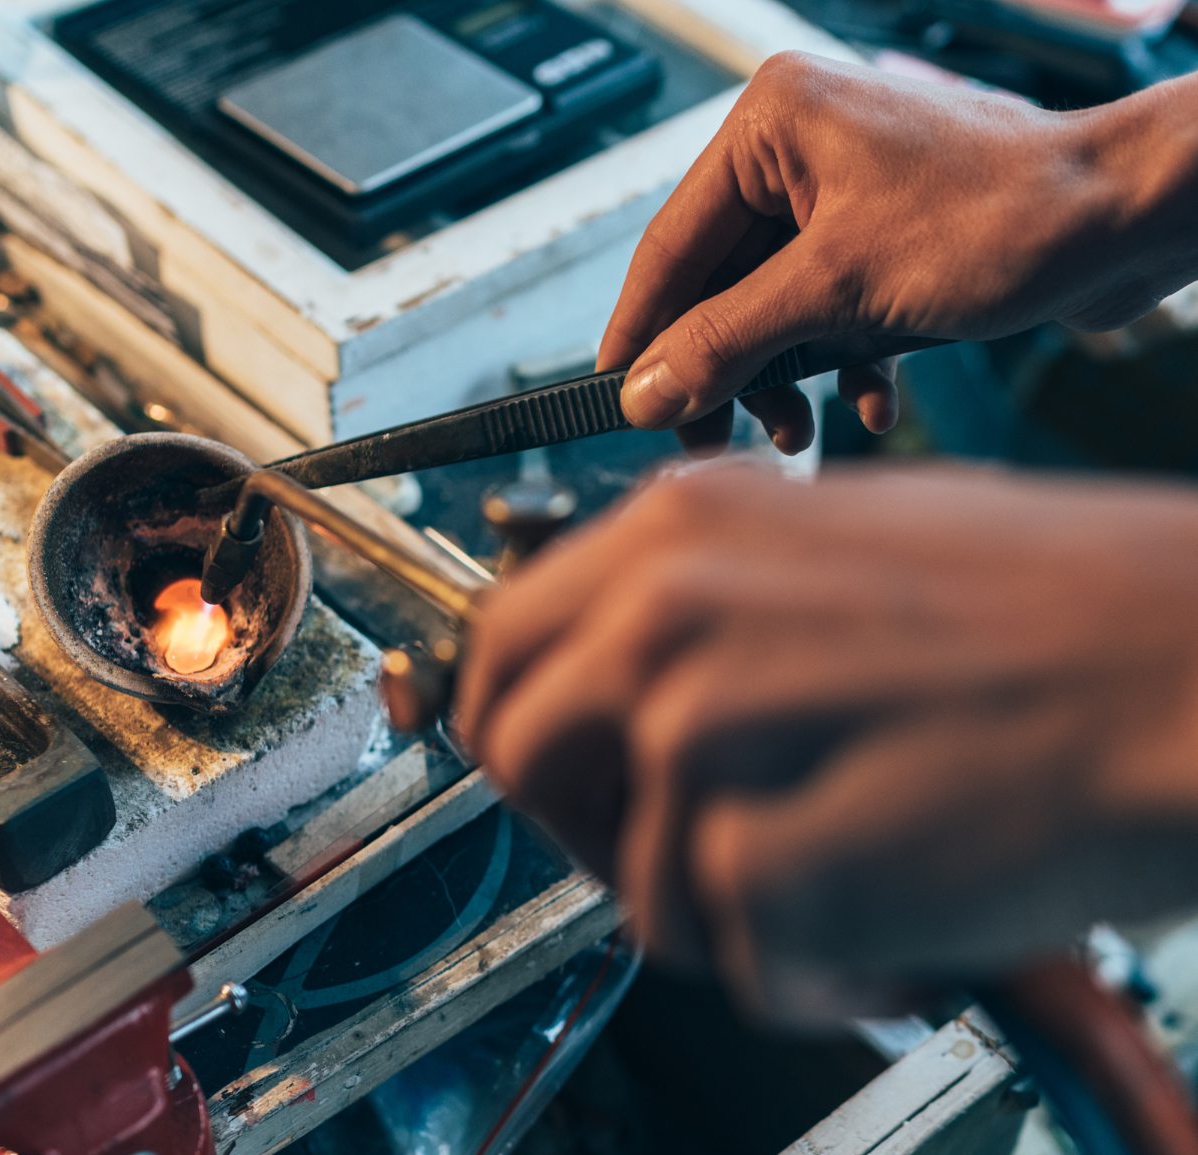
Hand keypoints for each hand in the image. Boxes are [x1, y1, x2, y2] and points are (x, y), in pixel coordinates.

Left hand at [455, 461, 1197, 1019]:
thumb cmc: (1064, 613)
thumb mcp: (842, 544)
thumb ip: (703, 606)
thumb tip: (618, 685)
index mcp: (680, 528)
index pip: (501, 651)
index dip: (520, 728)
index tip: (561, 777)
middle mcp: (665, 617)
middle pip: (519, 763)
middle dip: (598, 830)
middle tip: (712, 850)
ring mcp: (705, 739)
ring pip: (634, 887)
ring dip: (741, 912)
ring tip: (863, 867)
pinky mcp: (764, 864)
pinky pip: (737, 962)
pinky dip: (823, 972)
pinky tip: (907, 922)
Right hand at [601, 54, 1197, 455]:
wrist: (1128, 221)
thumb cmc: (1006, 216)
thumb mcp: (838, 290)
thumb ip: (726, 340)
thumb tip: (644, 388)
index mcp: (773, 123)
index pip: (669, 246)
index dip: (641, 333)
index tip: (618, 398)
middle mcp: (801, 149)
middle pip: (718, 286)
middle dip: (725, 370)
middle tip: (709, 438)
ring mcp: (844, 194)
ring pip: (771, 309)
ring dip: (783, 379)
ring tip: (798, 431)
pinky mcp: (881, 236)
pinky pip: (825, 313)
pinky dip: (838, 365)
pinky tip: (869, 399)